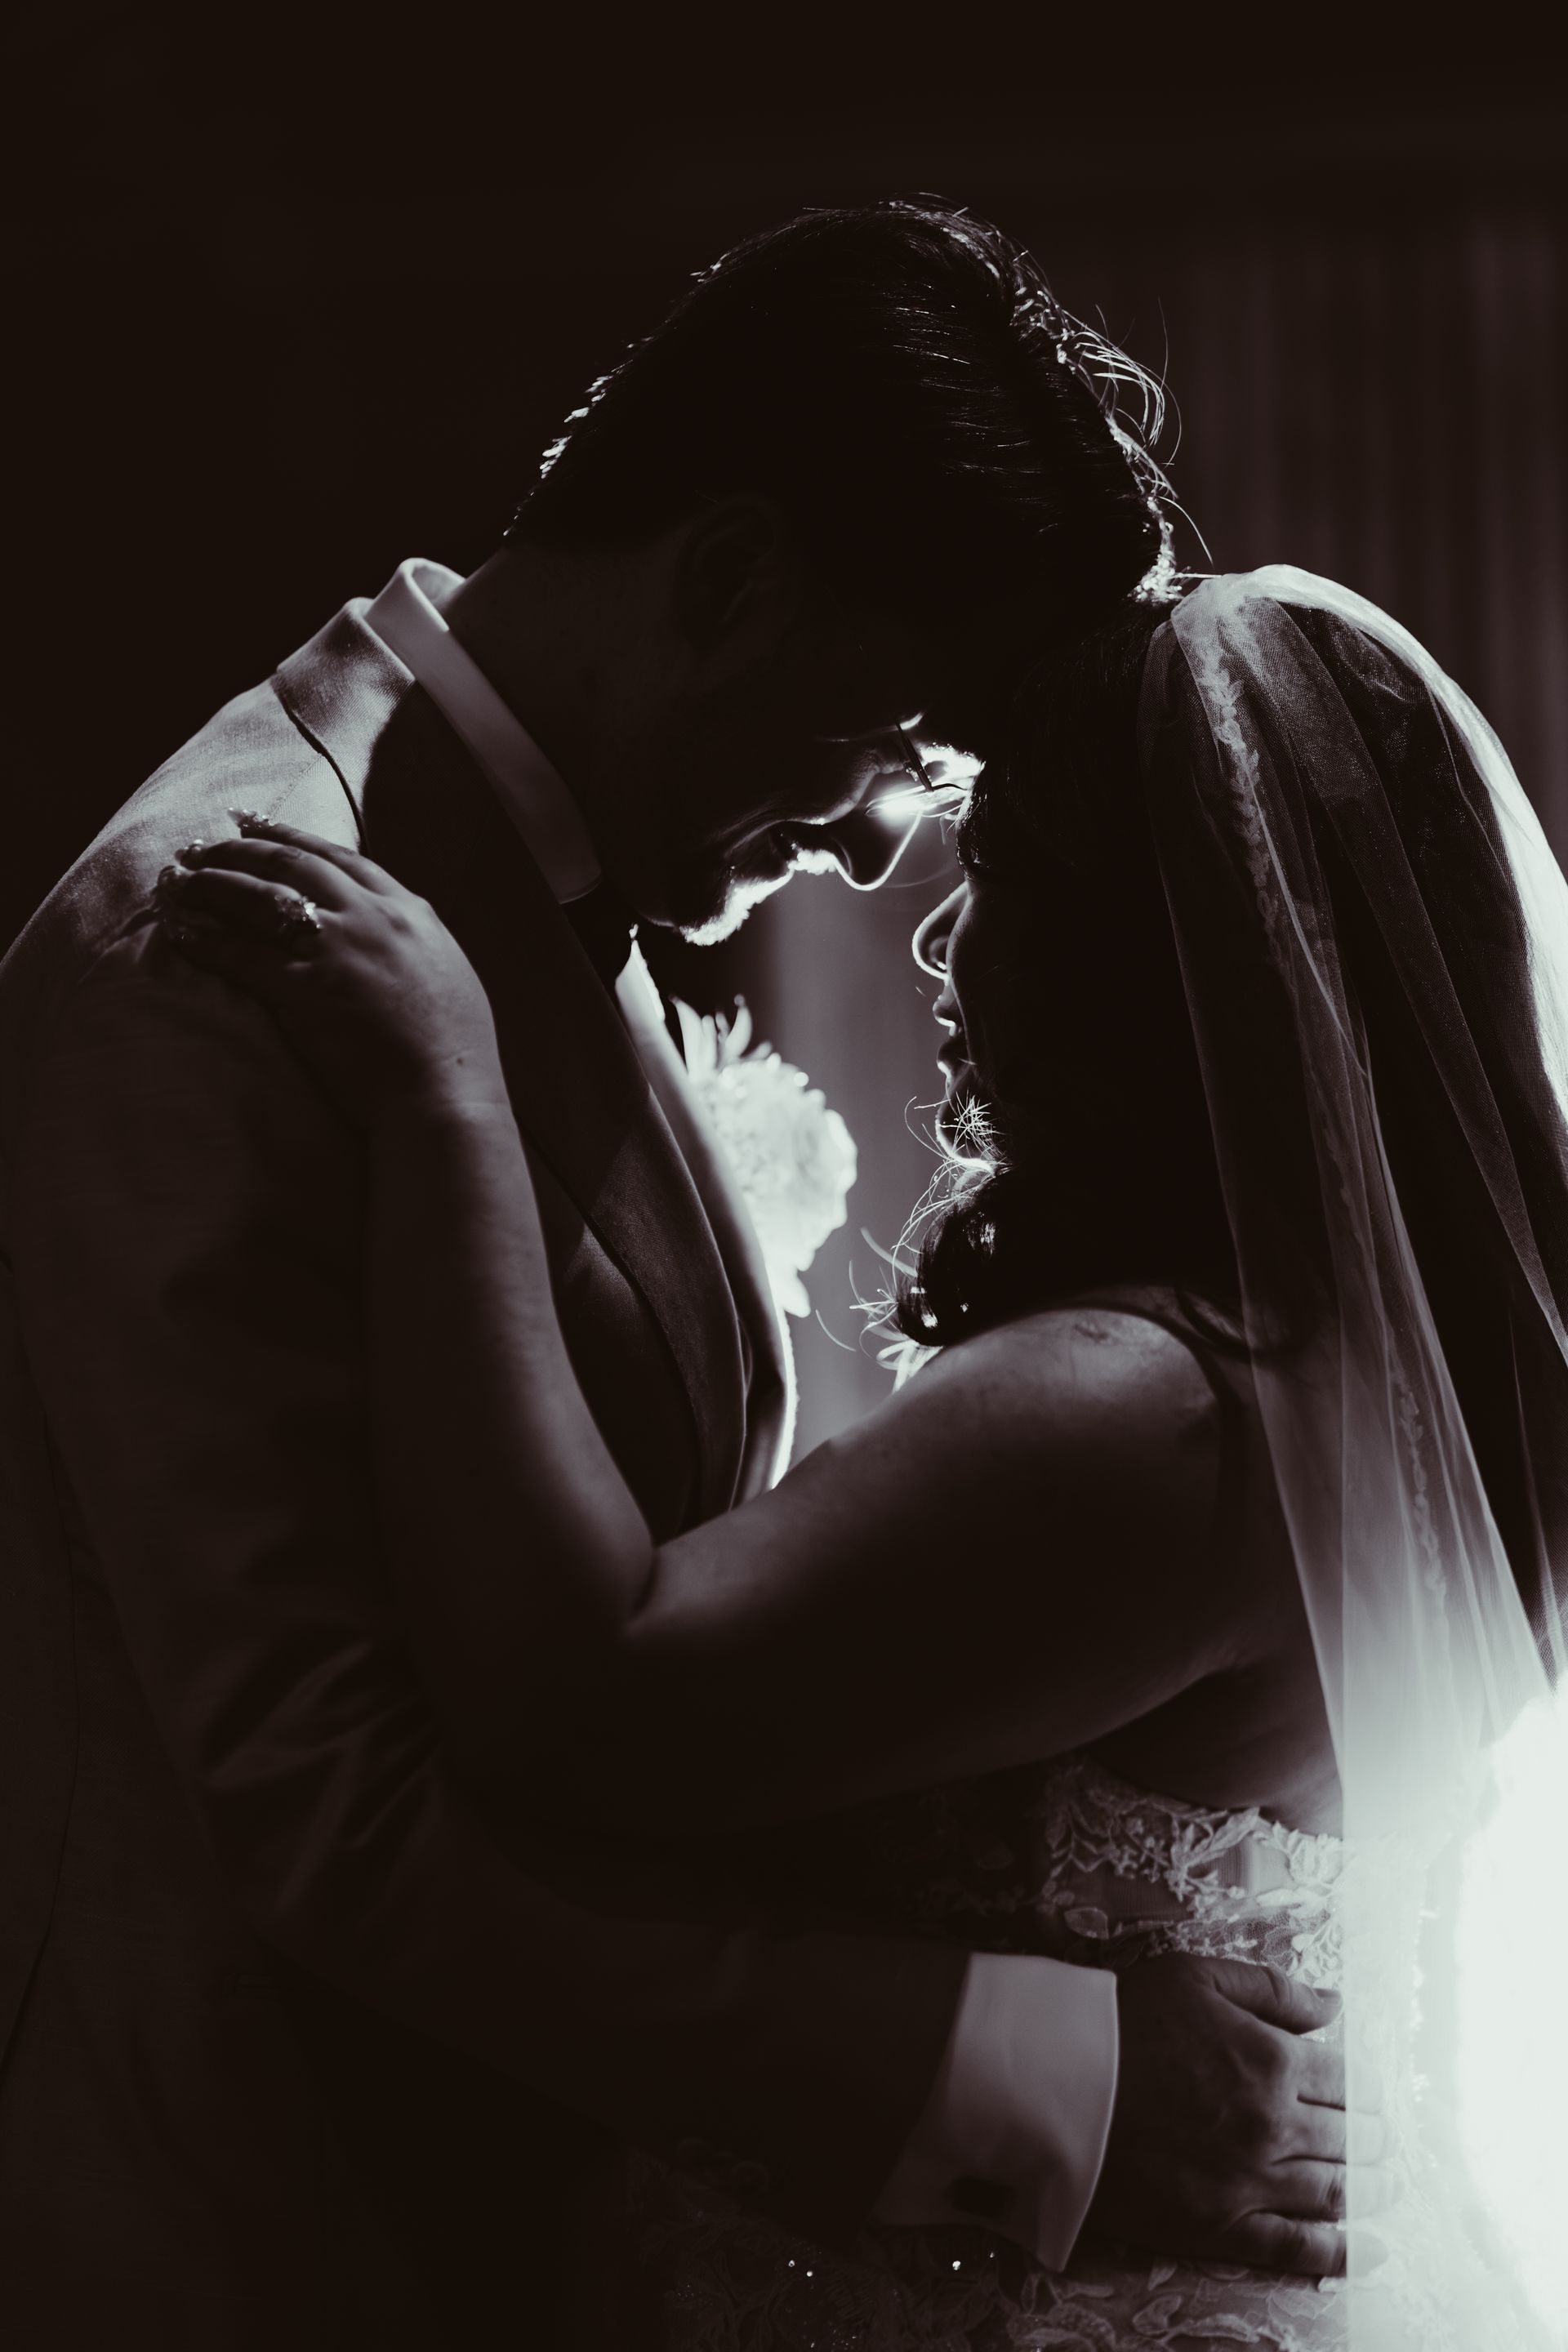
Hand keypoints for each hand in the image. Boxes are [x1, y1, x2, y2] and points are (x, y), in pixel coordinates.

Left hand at [155, 819, 507, 1126]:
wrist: (446, 1093)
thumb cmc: (454, 1049)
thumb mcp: (444, 970)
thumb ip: (408, 940)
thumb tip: (382, 929)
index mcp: (408, 910)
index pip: (336, 857)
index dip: (287, 836)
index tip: (251, 826)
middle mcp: (369, 918)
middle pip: (288, 864)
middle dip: (236, 850)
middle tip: (198, 847)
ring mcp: (334, 952)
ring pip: (256, 900)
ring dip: (209, 885)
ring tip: (175, 881)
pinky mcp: (303, 992)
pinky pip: (239, 956)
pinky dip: (204, 940)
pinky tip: (178, 932)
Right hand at [1087, 1955, 1385, 2277]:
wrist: (1060, 2083)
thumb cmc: (1126, 2021)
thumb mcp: (1199, 1976)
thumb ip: (1275, 1991)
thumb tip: (1337, 2005)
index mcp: (1272, 2060)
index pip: (1346, 2081)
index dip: (1366, 2088)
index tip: (1373, 2096)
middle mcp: (1273, 2125)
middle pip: (1348, 2138)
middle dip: (1375, 2140)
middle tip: (1386, 2143)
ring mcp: (1250, 2181)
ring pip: (1334, 2191)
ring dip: (1371, 2191)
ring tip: (1389, 2188)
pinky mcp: (1223, 2226)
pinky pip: (1297, 2246)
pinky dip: (1342, 2252)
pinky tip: (1370, 2251)